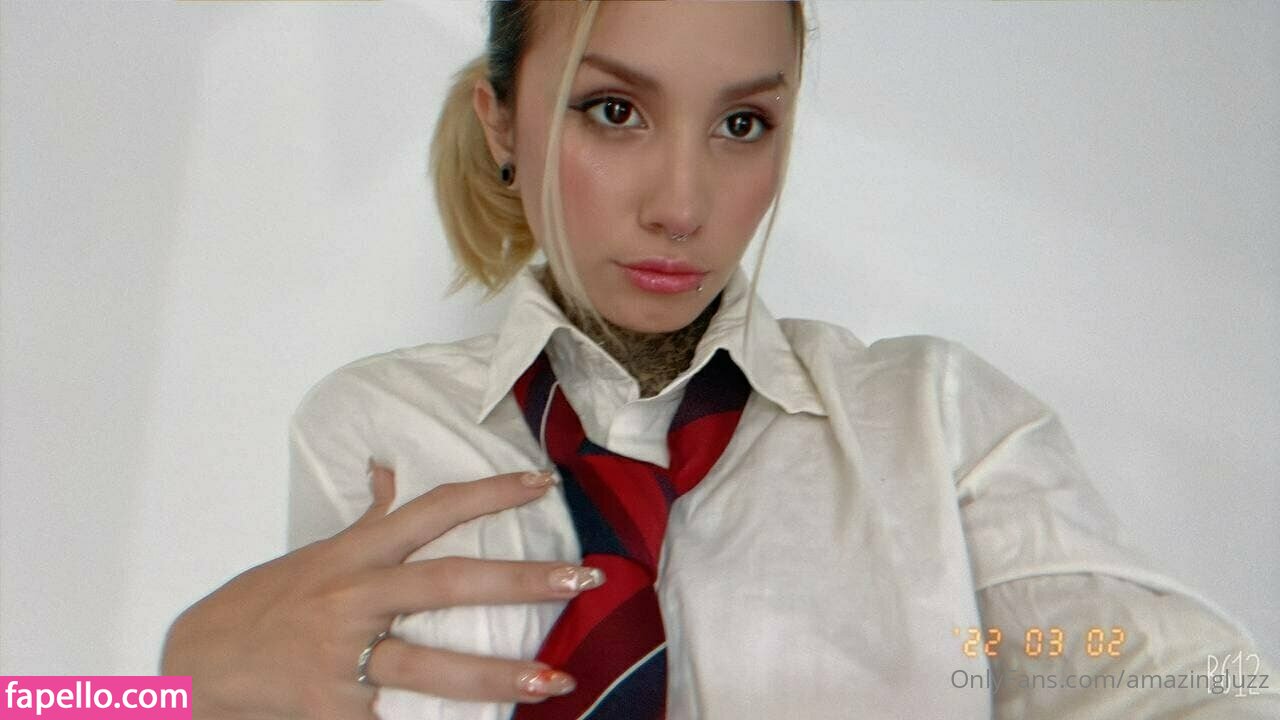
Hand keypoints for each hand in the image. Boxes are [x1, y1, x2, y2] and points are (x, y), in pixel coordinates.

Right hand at [161, 465, 603, 719]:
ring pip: (429, 662)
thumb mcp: (314, 553)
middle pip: (445, 583)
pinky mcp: (336, 711)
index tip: (542, 484)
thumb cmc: (263, 604)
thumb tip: (390, 470)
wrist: (196, 667)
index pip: (430, 511)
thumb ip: (365, 519)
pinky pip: (398, 718)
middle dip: (518, 581)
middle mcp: (352, 599)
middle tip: (580, 580)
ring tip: (557, 678)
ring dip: (497, 673)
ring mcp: (343, 659)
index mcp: (353, 556)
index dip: (487, 493)